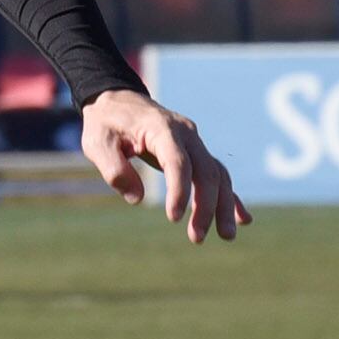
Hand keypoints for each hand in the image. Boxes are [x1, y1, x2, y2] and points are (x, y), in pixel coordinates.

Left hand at [78, 88, 249, 241]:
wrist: (117, 100)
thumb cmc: (105, 123)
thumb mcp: (97, 142)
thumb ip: (113, 168)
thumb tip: (136, 199)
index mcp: (161, 128)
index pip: (179, 162)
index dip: (180, 191)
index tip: (174, 218)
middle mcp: (186, 133)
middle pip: (206, 171)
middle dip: (206, 206)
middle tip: (197, 238)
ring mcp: (195, 142)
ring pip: (218, 175)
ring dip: (223, 206)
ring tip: (226, 236)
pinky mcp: (196, 151)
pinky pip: (218, 174)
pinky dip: (231, 196)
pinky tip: (242, 219)